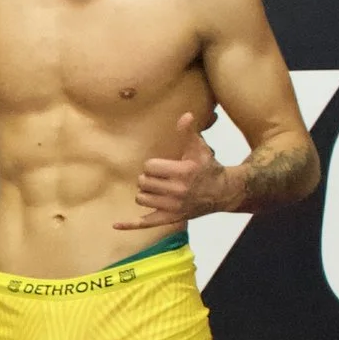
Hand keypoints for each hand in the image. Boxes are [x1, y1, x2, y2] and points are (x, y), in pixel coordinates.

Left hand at [117, 112, 232, 228]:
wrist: (223, 192)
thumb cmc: (208, 168)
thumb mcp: (200, 149)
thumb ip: (189, 132)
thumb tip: (185, 115)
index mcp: (182, 172)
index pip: (149, 167)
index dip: (153, 165)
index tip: (163, 165)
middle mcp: (177, 191)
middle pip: (143, 182)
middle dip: (149, 178)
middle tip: (161, 177)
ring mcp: (173, 207)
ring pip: (141, 198)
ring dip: (145, 193)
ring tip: (158, 188)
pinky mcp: (170, 219)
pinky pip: (146, 223)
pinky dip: (130, 224)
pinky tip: (115, 225)